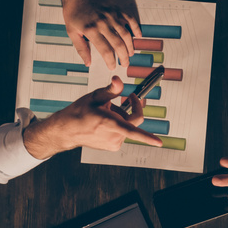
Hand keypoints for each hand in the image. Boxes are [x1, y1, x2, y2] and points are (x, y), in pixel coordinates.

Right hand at [23, 81, 164, 157]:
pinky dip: (118, 124)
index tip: (159, 142)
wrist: (67, 130)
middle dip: (131, 107)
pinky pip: (122, 132)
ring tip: (106, 112)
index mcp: (110, 124)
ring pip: (128, 126)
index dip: (148, 137)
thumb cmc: (79, 112)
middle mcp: (114, 136)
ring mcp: (114, 143)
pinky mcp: (113, 147)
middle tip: (130, 96)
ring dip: (122, 116)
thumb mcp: (95, 97)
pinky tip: (105, 122)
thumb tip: (119, 80)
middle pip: (133, 120)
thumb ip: (110, 90)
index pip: (133, 130)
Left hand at [60, 0, 140, 69]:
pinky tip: (138, 35)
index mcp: (91, 30)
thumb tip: (87, 63)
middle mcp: (103, 23)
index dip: (111, 61)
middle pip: (118, 44)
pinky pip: (130, 19)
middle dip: (123, 57)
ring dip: (130, 46)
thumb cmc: (73, 9)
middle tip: (124, 63)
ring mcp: (112, 15)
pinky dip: (136, 27)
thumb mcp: (71, 31)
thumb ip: (81, 48)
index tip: (112, 67)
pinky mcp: (116, 8)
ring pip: (126, 34)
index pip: (106, 51)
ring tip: (130, 54)